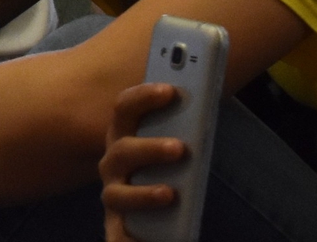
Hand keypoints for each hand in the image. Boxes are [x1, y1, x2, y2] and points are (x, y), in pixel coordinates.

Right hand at [99, 82, 186, 239]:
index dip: (143, 97)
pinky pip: (117, 236)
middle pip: (122, 150)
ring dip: (142, 193)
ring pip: (117, 194)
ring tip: (170, 194)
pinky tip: (145, 241)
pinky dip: (126, 241)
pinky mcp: (118, 227)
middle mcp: (113, 164)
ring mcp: (114, 196)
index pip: (125, 108)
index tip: (169, 90)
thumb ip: (182, 131)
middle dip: (149, 148)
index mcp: (124, 136)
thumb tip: (203, 112)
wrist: (155, 214)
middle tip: (180, 148)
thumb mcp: (172, 149)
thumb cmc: (166, 170)